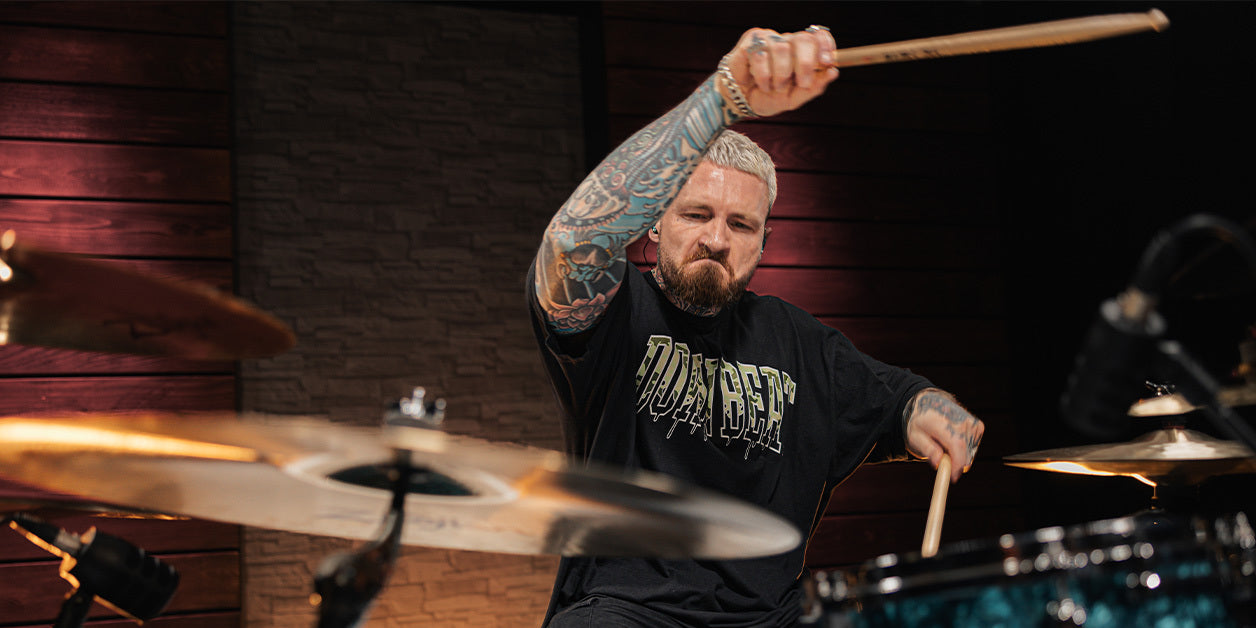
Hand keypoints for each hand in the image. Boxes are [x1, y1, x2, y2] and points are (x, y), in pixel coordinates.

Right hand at [719, 26, 839, 117]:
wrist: (740, 102)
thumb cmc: (768, 96)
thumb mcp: (793, 98)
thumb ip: (813, 87)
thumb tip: (834, 72)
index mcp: (801, 52)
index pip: (817, 37)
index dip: (825, 45)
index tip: (827, 62)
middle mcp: (786, 42)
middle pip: (803, 39)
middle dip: (806, 63)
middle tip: (801, 83)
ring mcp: (768, 39)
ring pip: (781, 48)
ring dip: (779, 74)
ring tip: (773, 87)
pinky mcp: (750, 42)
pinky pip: (760, 54)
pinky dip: (761, 74)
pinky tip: (759, 82)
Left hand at [904, 389, 983, 482]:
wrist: (928, 404)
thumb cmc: (919, 424)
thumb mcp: (914, 437)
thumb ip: (927, 449)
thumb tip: (939, 463)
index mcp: (942, 421)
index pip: (957, 445)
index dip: (957, 464)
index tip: (953, 478)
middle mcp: (961, 420)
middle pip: (966, 452)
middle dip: (955, 463)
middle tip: (940, 458)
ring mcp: (971, 422)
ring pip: (970, 452)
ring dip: (958, 455)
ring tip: (943, 444)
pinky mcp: (978, 426)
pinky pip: (973, 447)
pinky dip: (963, 449)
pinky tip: (952, 441)